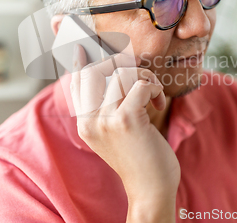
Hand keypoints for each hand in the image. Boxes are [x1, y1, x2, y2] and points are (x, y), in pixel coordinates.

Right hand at [71, 44, 179, 221]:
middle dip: (123, 64)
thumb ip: (107, 105)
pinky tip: (157, 101)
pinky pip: (141, 83)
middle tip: (141, 75)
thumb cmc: (138, 156)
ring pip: (123, 73)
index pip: (78, 79)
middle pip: (98, 69)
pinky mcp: (127, 120)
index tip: (86, 47)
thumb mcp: (114, 132)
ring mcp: (106, 119)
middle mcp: (90, 119)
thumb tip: (111, 72)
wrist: (150, 188)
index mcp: (84, 122)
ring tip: (152, 93)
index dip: (84, 60)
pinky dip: (154, 86)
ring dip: (145, 76)